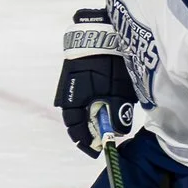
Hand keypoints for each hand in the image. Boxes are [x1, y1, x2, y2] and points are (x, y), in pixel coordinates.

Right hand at [55, 8, 137, 155]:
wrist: (101, 36)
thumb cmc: (109, 65)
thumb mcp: (116, 93)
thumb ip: (115, 114)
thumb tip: (116, 133)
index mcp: (74, 103)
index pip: (76, 129)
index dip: (86, 142)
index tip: (98, 152)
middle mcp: (71, 98)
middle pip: (78, 122)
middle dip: (91, 133)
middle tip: (104, 141)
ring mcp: (75, 88)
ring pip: (82, 111)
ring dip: (93, 120)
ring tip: (106, 126)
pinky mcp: (81, 80)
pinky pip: (85, 100)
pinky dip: (94, 108)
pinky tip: (105, 109)